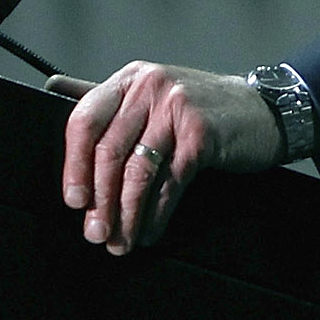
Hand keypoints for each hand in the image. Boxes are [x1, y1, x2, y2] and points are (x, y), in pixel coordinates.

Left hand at [55, 60, 282, 254]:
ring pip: (138, 171)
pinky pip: (169, 182)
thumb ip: (107, 96)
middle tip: (97, 234)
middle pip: (109, 151)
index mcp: (131, 78)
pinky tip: (150, 231)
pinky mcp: (201, 134)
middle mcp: (151, 86)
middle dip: (100, 201)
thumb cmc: (205, 109)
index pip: (85, 120)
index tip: (74, 201)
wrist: (266, 111)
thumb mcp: (153, 94)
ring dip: (126, 214)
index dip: (73, 166)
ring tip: (121, 241)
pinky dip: (156, 213)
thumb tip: (53, 87)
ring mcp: (177, 108)